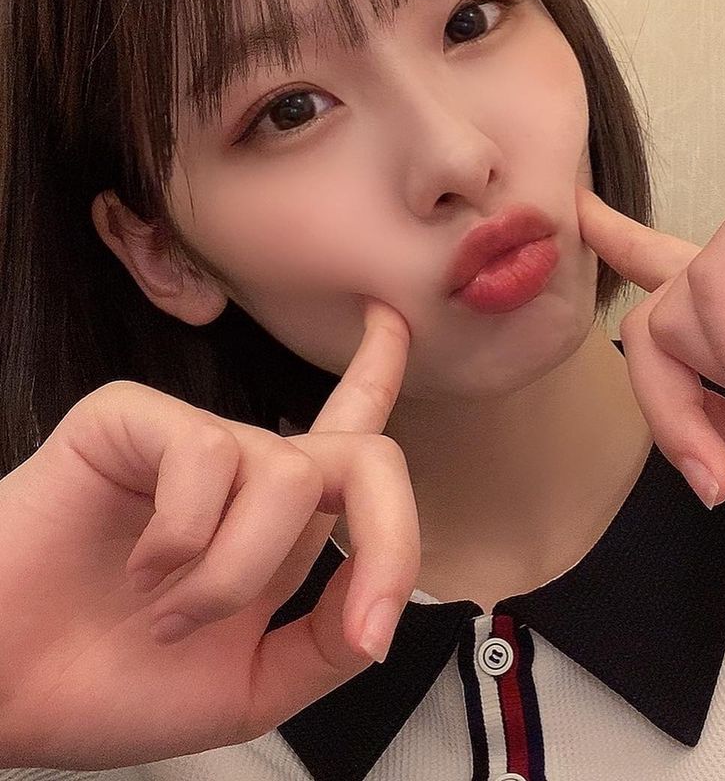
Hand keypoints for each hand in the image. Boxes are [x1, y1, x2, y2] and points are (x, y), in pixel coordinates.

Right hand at [0, 299, 416, 769]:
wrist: (2, 697)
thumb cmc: (108, 683)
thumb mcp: (247, 687)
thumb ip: (323, 646)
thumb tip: (380, 608)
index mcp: (279, 523)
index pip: (350, 433)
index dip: (379, 371)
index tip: (392, 320)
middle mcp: (249, 472)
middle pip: (366, 453)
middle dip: (390, 536)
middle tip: (357, 625)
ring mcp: (195, 443)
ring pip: (291, 478)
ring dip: (234, 577)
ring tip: (169, 612)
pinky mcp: (133, 420)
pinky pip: (210, 456)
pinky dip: (182, 539)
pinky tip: (138, 564)